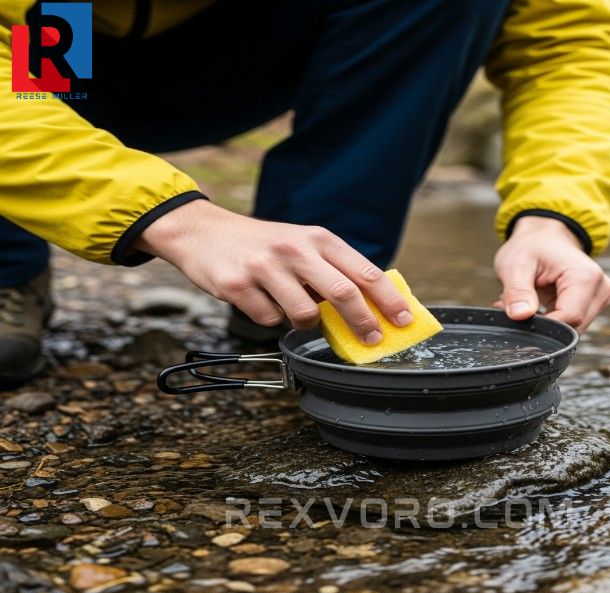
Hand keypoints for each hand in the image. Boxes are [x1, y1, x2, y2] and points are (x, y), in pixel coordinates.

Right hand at [132, 201, 412, 343]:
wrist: (202, 232)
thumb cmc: (263, 244)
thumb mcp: (302, 243)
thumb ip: (333, 269)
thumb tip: (371, 306)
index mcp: (318, 238)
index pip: (365, 272)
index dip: (389, 301)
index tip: (404, 321)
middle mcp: (295, 249)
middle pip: (343, 294)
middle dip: (363, 323)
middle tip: (371, 340)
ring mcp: (265, 266)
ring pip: (303, 315)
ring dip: (303, 322)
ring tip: (290, 307)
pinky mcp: (237, 285)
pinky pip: (267, 320)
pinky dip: (268, 317)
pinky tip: (258, 299)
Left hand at [493, 216, 609, 332]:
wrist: (543, 237)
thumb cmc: (531, 246)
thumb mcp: (515, 264)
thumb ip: (517, 291)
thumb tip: (520, 315)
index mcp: (586, 276)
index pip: (570, 318)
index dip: (542, 324)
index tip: (519, 316)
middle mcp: (601, 289)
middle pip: (572, 327)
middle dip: (541, 323)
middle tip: (517, 305)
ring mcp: (600, 299)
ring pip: (570, 329)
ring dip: (544, 321)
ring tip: (525, 300)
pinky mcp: (592, 306)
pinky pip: (570, 324)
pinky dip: (549, 319)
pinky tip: (535, 304)